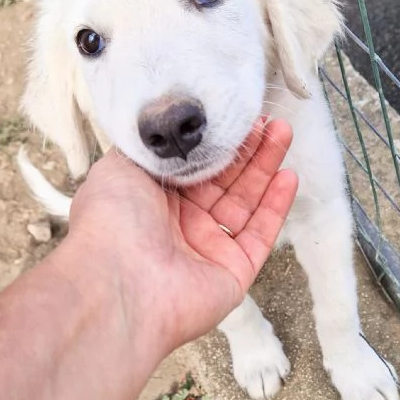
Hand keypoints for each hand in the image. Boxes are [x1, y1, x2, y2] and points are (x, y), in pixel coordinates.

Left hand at [69, 118, 296, 352]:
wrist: (117, 282)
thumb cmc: (111, 221)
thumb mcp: (118, 168)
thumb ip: (147, 150)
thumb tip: (165, 135)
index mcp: (154, 199)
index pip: (195, 165)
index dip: (217, 142)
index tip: (237, 117)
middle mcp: (181, 223)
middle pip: (224, 180)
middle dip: (248, 149)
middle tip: (270, 121)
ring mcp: (208, 249)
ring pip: (245, 202)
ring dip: (266, 168)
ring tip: (284, 134)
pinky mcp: (232, 272)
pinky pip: (260, 235)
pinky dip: (276, 207)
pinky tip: (288, 177)